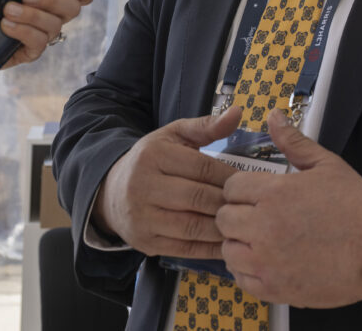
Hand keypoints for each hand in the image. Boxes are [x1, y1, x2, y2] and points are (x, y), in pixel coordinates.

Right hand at [93, 107, 240, 258]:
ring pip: (192, 227)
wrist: (111, 192)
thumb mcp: (173, 136)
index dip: (229, 177)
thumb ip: (206, 126)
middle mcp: (143, 186)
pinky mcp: (144, 242)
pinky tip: (227, 244)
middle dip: (227, 204)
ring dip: (221, 228)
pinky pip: (184, 249)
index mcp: (153, 155)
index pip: (201, 168)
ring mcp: (141, 217)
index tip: (248, 183)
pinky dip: (209, 249)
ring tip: (242, 225)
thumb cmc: (152, 161)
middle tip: (249, 207)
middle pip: (197, 198)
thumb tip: (238, 112)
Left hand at [219, 109, 361, 307]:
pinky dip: (248, 270)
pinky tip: (267, 261)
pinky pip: (240, 278)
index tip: (256, 195)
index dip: (242, 190)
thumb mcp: (326, 165)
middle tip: (259, 217)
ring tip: (262, 240)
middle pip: (224, 218)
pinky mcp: (273, 288)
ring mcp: (266, 261)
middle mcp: (263, 227)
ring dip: (240, 243)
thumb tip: (273, 116)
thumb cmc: (355, 206)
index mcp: (273, 193)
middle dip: (237, 214)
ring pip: (228, 250)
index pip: (231, 188)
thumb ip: (293, 141)